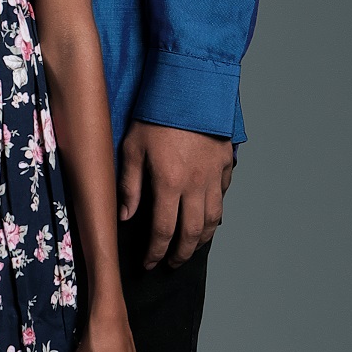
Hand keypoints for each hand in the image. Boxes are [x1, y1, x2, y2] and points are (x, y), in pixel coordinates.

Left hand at [119, 121, 234, 267]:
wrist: (191, 88)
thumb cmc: (155, 115)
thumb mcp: (132, 148)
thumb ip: (129, 185)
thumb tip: (126, 217)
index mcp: (170, 183)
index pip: (164, 230)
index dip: (156, 252)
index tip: (149, 264)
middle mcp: (196, 186)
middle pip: (192, 232)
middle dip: (181, 253)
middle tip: (172, 264)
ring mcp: (215, 176)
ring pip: (213, 219)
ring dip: (202, 238)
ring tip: (191, 247)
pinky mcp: (226, 165)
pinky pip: (223, 197)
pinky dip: (216, 212)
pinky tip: (208, 216)